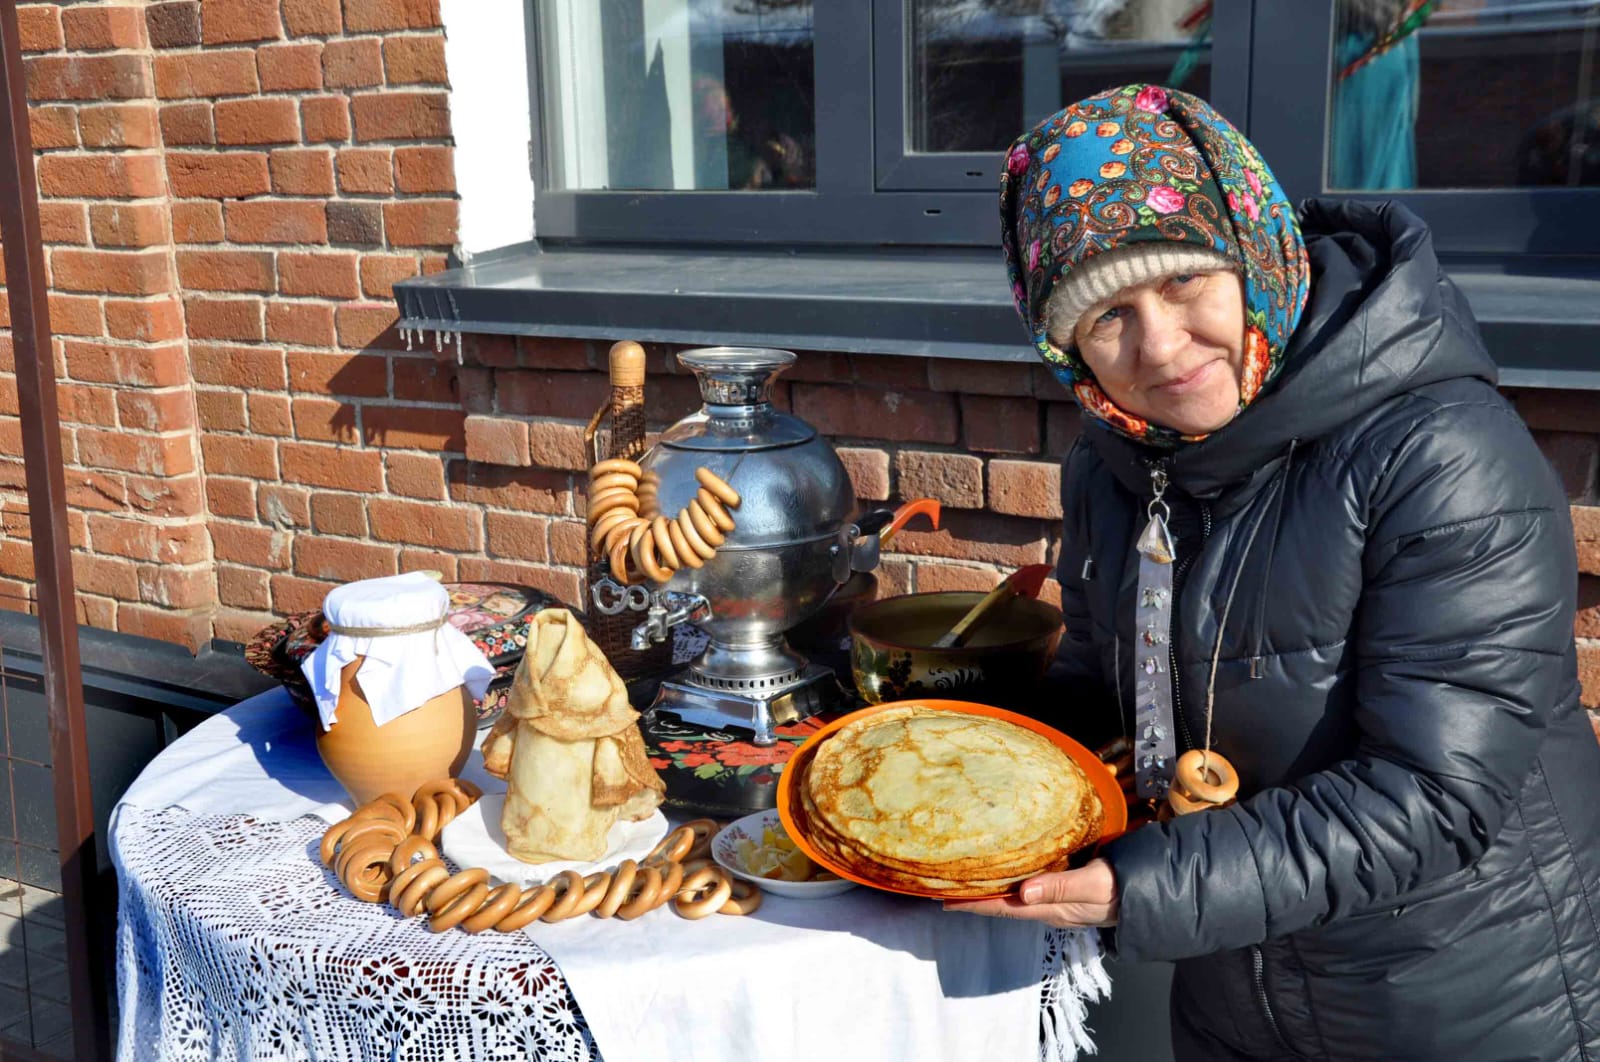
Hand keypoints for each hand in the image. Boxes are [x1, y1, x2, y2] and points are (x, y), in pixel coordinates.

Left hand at [943, 857, 1118, 927]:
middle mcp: (1048, 908)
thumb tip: (1022, 892)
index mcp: (1050, 909)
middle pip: (1004, 904)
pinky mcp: (1065, 888)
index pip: (1003, 908)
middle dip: (974, 898)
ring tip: (966, 878)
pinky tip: (1005, 869)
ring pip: (1015, 896)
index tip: (945, 901)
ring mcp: (1056, 901)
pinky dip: (1011, 879)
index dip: (973, 905)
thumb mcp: (1093, 885)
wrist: (1150, 894)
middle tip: (946, 886)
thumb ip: (1060, 887)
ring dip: (991, 889)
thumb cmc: (1122, 888)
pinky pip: (1030, 886)